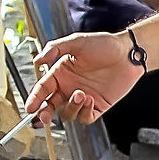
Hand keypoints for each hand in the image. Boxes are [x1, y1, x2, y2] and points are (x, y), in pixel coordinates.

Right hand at [27, 30, 144, 125]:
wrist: (129, 53)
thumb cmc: (105, 45)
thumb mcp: (77, 42)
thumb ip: (54, 49)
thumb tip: (37, 61)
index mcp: (61, 74)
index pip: (42, 89)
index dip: (34, 99)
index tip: (29, 107)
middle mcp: (70, 87)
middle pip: (51, 106)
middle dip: (45, 113)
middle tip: (44, 116)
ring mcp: (84, 98)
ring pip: (68, 113)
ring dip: (71, 107)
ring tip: (80, 94)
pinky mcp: (98, 106)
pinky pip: (86, 117)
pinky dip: (84, 112)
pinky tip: (90, 99)